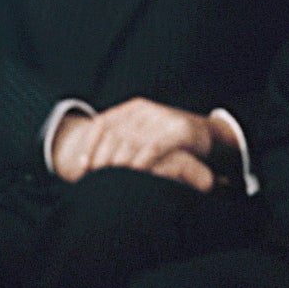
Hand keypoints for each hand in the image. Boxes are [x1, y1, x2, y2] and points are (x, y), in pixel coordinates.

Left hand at [50, 98, 228, 190]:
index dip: (88, 146)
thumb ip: (120, 143)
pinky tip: (135, 172)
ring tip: (112, 179)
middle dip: (102, 159)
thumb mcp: (142, 139)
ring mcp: (162, 117)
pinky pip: (154, 147)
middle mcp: (144, 109)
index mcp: (132, 109)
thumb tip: (87, 162)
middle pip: (111, 134)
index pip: (101, 124)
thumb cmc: (168, 141)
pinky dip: (143, 160)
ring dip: (118, 163)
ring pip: (130, 142)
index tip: (82, 167)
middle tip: (96, 178)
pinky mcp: (180, 130)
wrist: (206, 135)